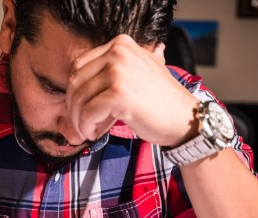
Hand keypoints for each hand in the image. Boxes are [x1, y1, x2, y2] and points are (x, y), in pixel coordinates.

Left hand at [66, 34, 200, 145]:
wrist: (184, 118)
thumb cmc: (160, 101)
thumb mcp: (138, 70)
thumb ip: (114, 67)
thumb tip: (77, 80)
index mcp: (120, 44)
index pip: (80, 66)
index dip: (75, 90)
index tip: (80, 108)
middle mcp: (119, 53)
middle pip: (76, 82)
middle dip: (74, 107)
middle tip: (81, 124)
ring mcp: (118, 73)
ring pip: (80, 99)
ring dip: (79, 120)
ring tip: (89, 130)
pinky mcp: (119, 95)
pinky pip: (88, 113)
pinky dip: (87, 127)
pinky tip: (95, 133)